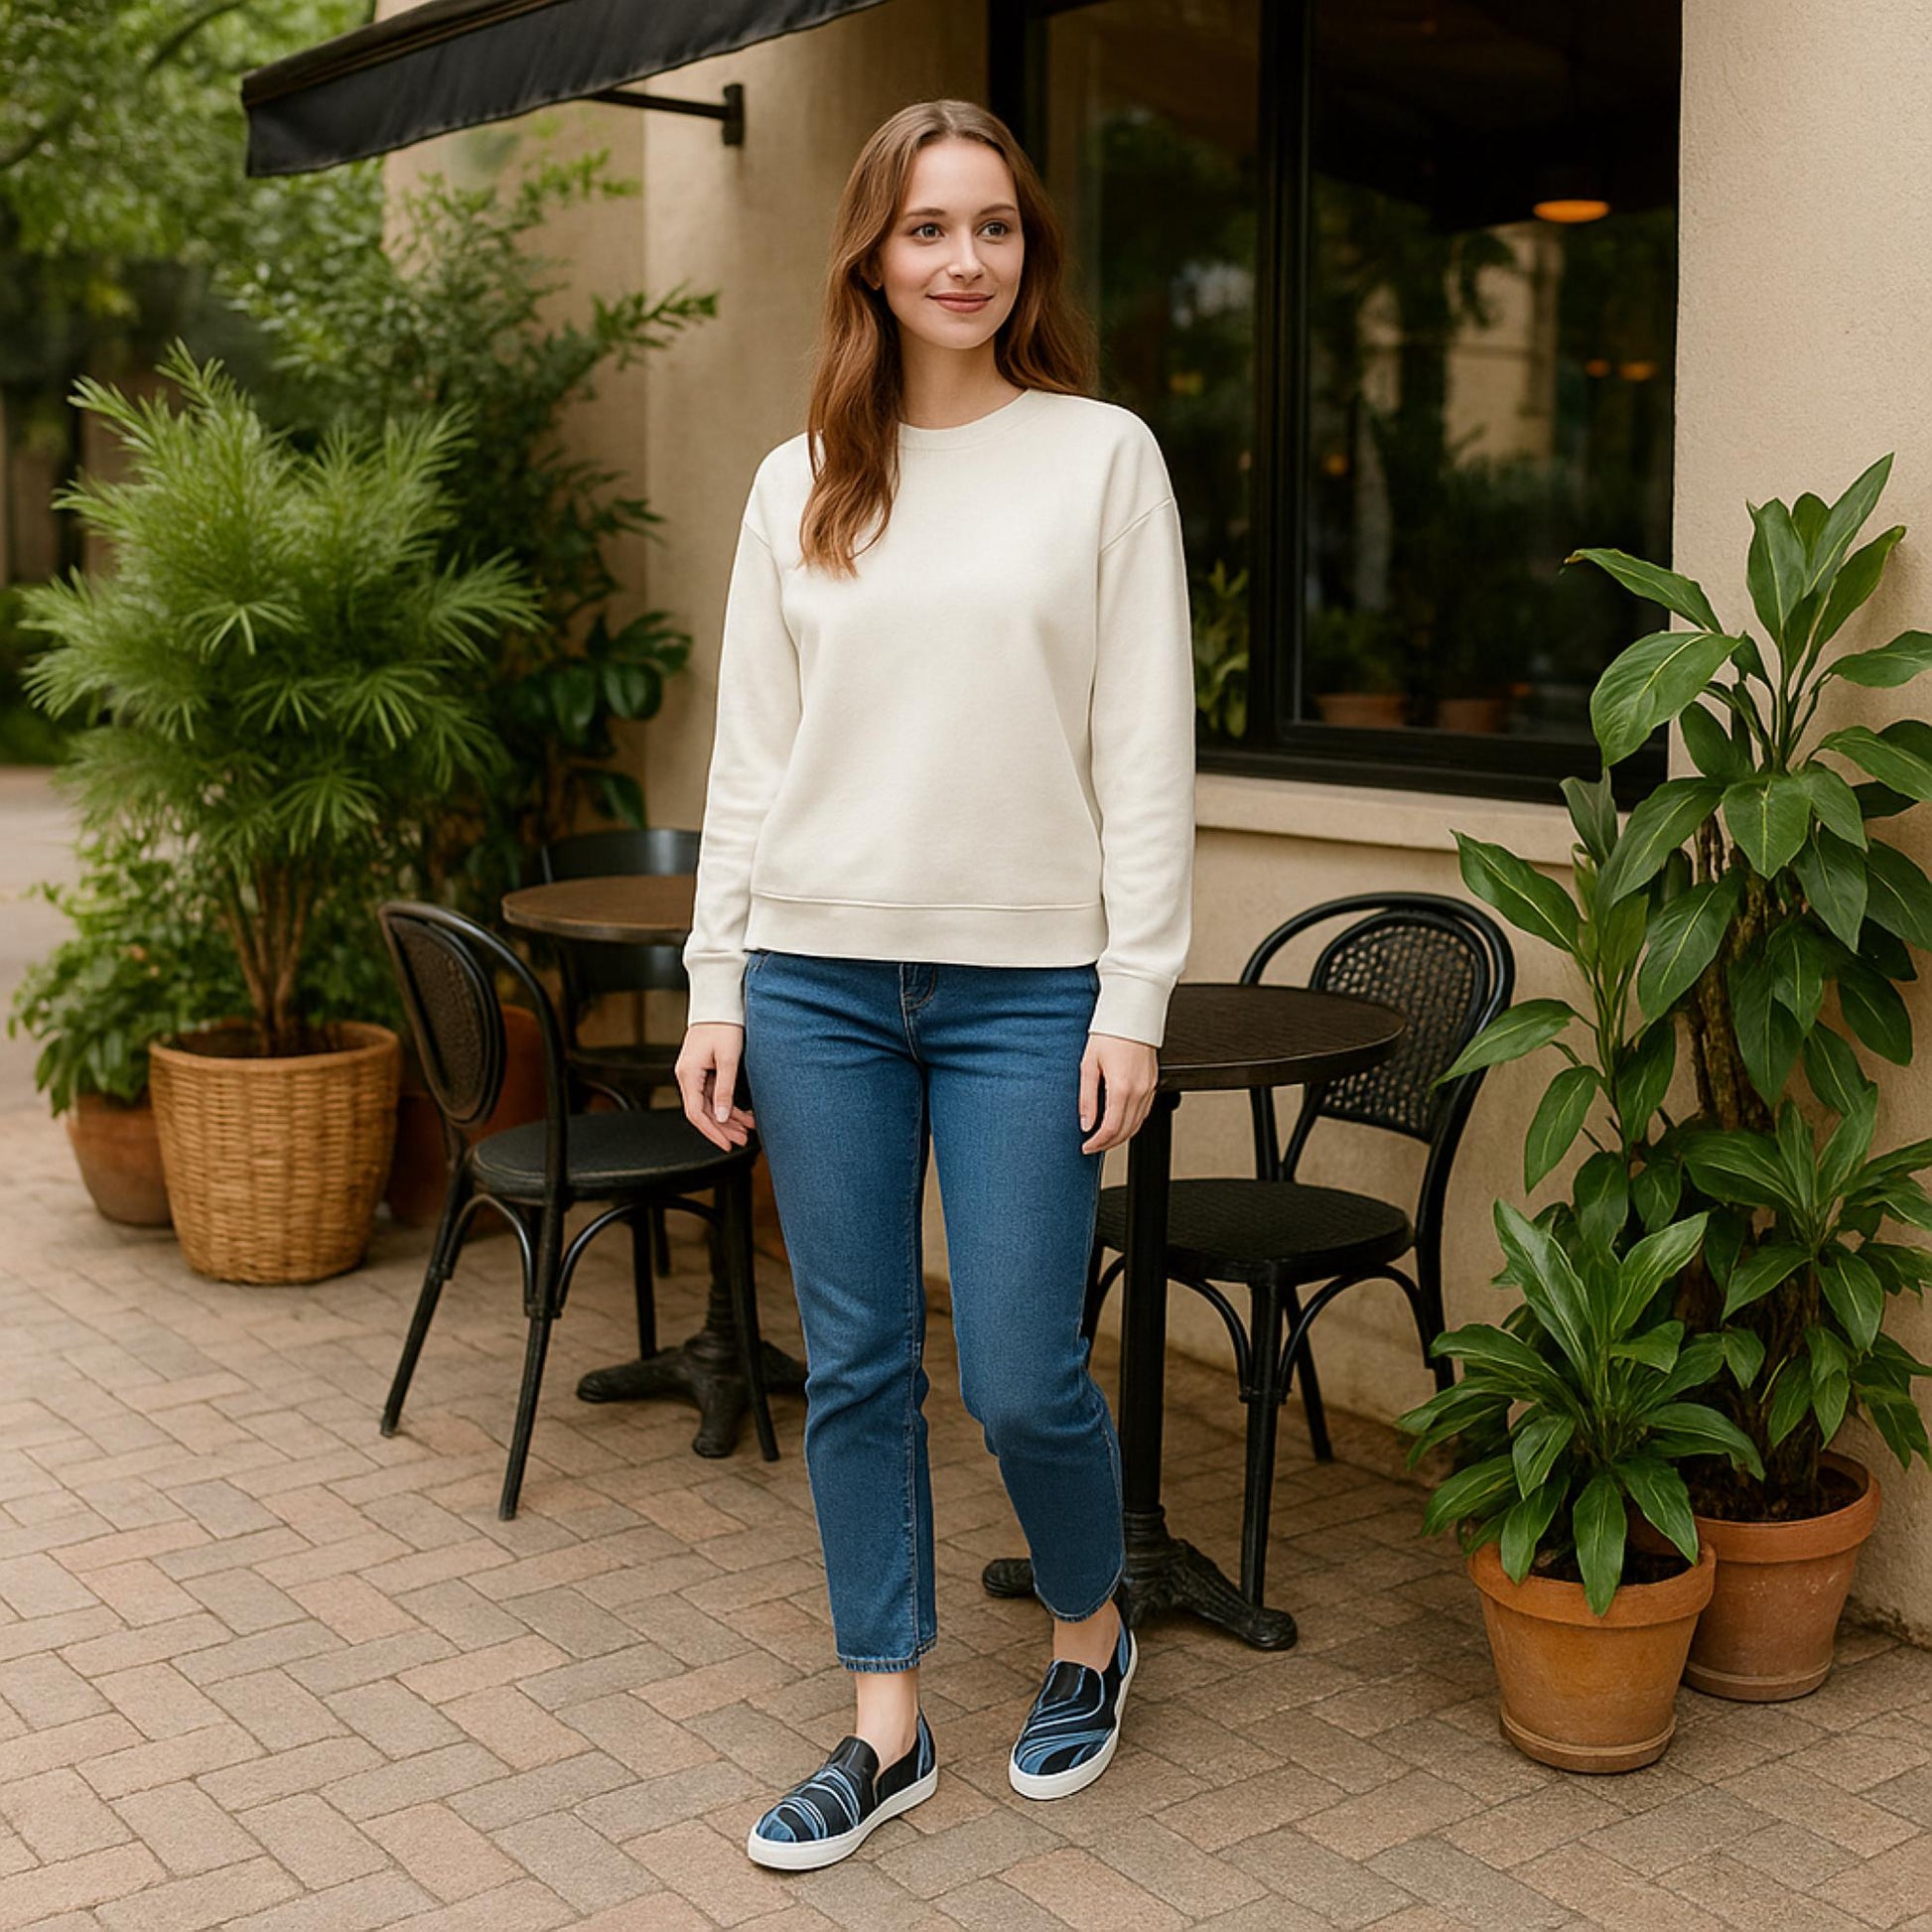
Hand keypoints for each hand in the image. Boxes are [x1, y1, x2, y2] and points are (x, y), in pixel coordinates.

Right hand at [676, 1022, 757, 1151]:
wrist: (720, 1001)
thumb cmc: (723, 1024)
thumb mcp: (728, 1059)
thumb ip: (725, 1089)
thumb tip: (723, 1117)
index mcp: (688, 1074)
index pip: (696, 1113)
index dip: (712, 1132)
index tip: (726, 1144)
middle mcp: (687, 1075)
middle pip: (703, 1111)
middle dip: (722, 1128)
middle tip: (741, 1141)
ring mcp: (694, 1073)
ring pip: (710, 1104)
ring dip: (727, 1118)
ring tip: (746, 1130)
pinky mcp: (704, 1069)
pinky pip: (713, 1093)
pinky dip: (727, 1104)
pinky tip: (742, 1113)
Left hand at [1080, 1032, 1157, 1154]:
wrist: (1131, 1015)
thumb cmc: (1109, 1034)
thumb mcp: (1088, 1065)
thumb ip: (1087, 1098)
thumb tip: (1086, 1123)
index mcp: (1122, 1088)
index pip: (1111, 1128)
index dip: (1098, 1142)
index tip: (1086, 1146)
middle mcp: (1140, 1091)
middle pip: (1126, 1131)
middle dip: (1108, 1143)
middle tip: (1093, 1146)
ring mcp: (1149, 1088)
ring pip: (1138, 1124)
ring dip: (1121, 1135)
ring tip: (1104, 1137)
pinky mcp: (1153, 1083)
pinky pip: (1144, 1112)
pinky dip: (1132, 1123)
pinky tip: (1120, 1121)